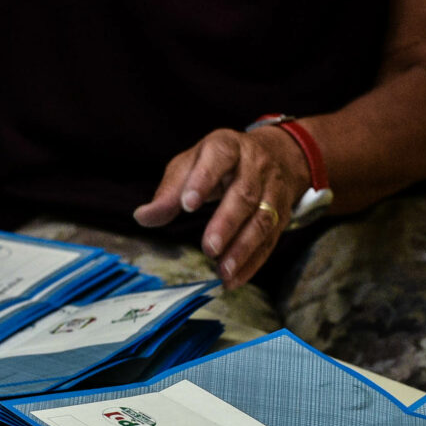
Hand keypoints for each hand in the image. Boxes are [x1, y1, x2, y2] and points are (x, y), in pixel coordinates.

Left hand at [133, 127, 310, 288]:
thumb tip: (142, 217)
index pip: (218, 157)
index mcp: (228, 147)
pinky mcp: (282, 214)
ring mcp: (273, 190)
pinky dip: (253, 262)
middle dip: (227, 223)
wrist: (278, 155)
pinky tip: (234, 279)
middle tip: (209, 248)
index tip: (187, 204)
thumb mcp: (192, 164)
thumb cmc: (222, 163)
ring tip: (223, 270)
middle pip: (244, 194)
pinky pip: (270, 240)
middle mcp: (255, 166)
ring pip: (262, 219)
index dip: (203, 180)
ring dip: (243, 248)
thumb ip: (170, 191)